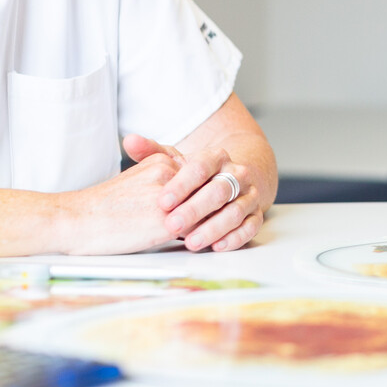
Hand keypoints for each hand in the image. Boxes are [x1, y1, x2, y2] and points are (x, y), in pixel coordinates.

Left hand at [128, 134, 260, 253]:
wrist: (234, 179)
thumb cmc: (197, 175)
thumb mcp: (176, 161)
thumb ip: (152, 152)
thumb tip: (130, 141)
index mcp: (217, 157)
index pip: (201, 168)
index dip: (181, 185)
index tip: (162, 201)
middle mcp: (237, 174)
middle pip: (219, 190)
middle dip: (195, 209)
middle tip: (172, 224)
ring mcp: (249, 195)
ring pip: (236, 211)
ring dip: (213, 228)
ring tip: (191, 241)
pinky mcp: (256, 215)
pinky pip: (250, 227)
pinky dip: (235, 237)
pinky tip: (217, 246)